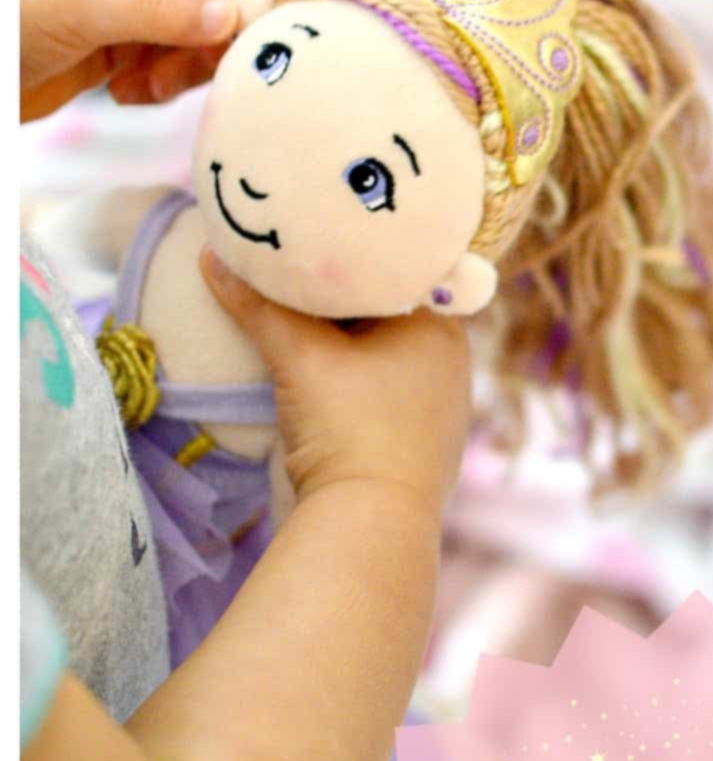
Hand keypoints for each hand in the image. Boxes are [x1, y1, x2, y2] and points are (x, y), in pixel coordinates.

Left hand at [20, 0, 252, 122]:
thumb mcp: (78, 3)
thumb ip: (159, 7)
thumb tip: (232, 16)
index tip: (227, 17)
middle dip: (210, 26)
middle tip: (191, 67)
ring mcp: (126, 3)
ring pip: (198, 25)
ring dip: (188, 63)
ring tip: (149, 87)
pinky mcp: (120, 47)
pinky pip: (172, 60)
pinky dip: (165, 83)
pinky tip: (128, 94)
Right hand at [201, 251, 471, 518]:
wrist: (371, 525)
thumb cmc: (348, 428)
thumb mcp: (299, 358)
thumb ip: (257, 305)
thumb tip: (212, 255)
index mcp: (440, 327)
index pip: (397, 268)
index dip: (356, 251)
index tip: (318, 235)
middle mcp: (453, 361)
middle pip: (391, 311)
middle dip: (348, 297)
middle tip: (301, 269)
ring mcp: (444, 406)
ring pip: (391, 353)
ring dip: (353, 340)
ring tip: (307, 316)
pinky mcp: (426, 443)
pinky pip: (391, 391)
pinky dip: (362, 378)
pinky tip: (331, 374)